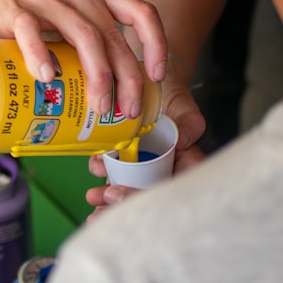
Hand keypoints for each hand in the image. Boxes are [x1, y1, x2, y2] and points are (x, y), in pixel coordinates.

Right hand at [0, 0, 168, 120]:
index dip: (155, 44)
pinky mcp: (13, 9)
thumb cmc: (25, 0)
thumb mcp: (66, 7)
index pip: (139, 12)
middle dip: (127, 77)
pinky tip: (48, 79)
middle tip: (126, 109)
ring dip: (96, 75)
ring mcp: (44, 0)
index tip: (156, 76)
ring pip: (83, 36)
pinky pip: (31, 33)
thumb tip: (106, 85)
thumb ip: (85, 33)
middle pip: (112, 36)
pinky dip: (41, 57)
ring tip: (98, 105)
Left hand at [84, 103, 206, 219]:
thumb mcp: (184, 105)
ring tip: (92, 197)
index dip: (151, 199)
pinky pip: (111, 172)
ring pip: (125, 189)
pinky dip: (101, 172)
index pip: (171, 190)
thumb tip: (186, 141)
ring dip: (106, 199)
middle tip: (103, 203)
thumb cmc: (170, 93)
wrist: (147, 77)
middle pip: (144, 196)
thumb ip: (190, 122)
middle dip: (122, 205)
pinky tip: (95, 166)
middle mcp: (161, 169)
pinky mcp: (122, 158)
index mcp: (182, 163)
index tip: (127, 195)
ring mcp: (140, 165)